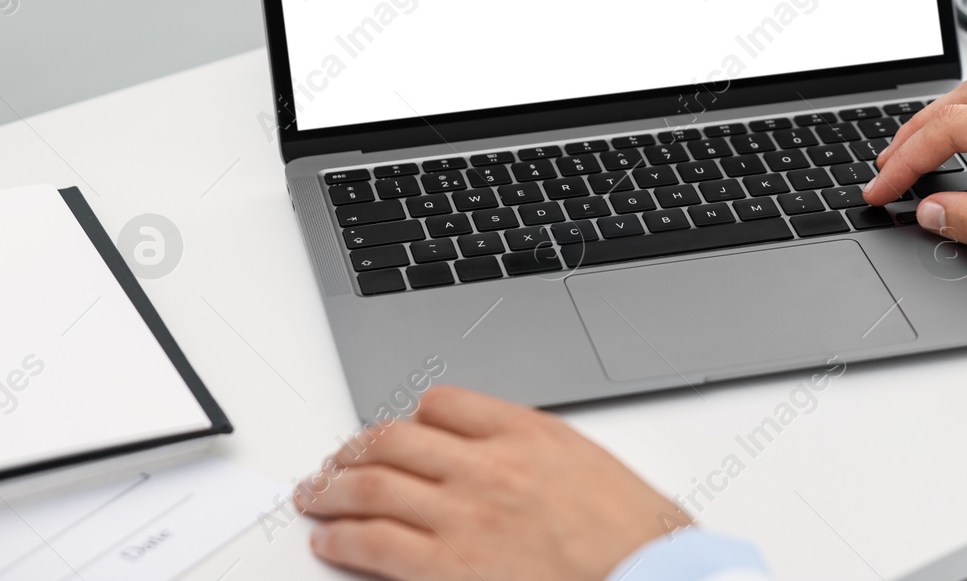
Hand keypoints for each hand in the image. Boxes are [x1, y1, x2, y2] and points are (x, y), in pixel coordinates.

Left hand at [297, 385, 687, 580]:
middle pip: (396, 440)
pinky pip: (375, 544)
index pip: (444, 404)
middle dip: (355, 449)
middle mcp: (489, 466)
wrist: (649, 576)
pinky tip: (330, 541)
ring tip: (317, 496)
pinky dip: (341, 539)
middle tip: (335, 461)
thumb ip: (532, 452)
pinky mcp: (448, 568)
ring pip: (374, 485)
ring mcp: (466, 517)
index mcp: (526, 433)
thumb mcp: (584, 465)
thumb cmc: (631, 535)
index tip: (396, 431)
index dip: (409, 418)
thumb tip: (486, 455)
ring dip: (334, 488)